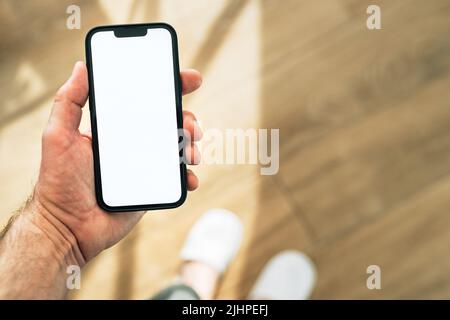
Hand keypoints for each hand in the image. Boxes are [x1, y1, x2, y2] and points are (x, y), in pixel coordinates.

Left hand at [33, 61, 202, 262]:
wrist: (68, 228)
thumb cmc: (59, 182)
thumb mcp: (58, 136)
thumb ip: (68, 101)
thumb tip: (81, 67)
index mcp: (116, 127)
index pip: (146, 99)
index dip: (169, 86)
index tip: (188, 78)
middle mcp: (134, 143)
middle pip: (170, 122)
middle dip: (188, 118)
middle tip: (190, 126)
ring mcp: (146, 165)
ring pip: (179, 148)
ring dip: (192, 145)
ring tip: (190, 153)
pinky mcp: (153, 188)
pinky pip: (177, 178)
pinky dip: (188, 176)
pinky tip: (188, 178)